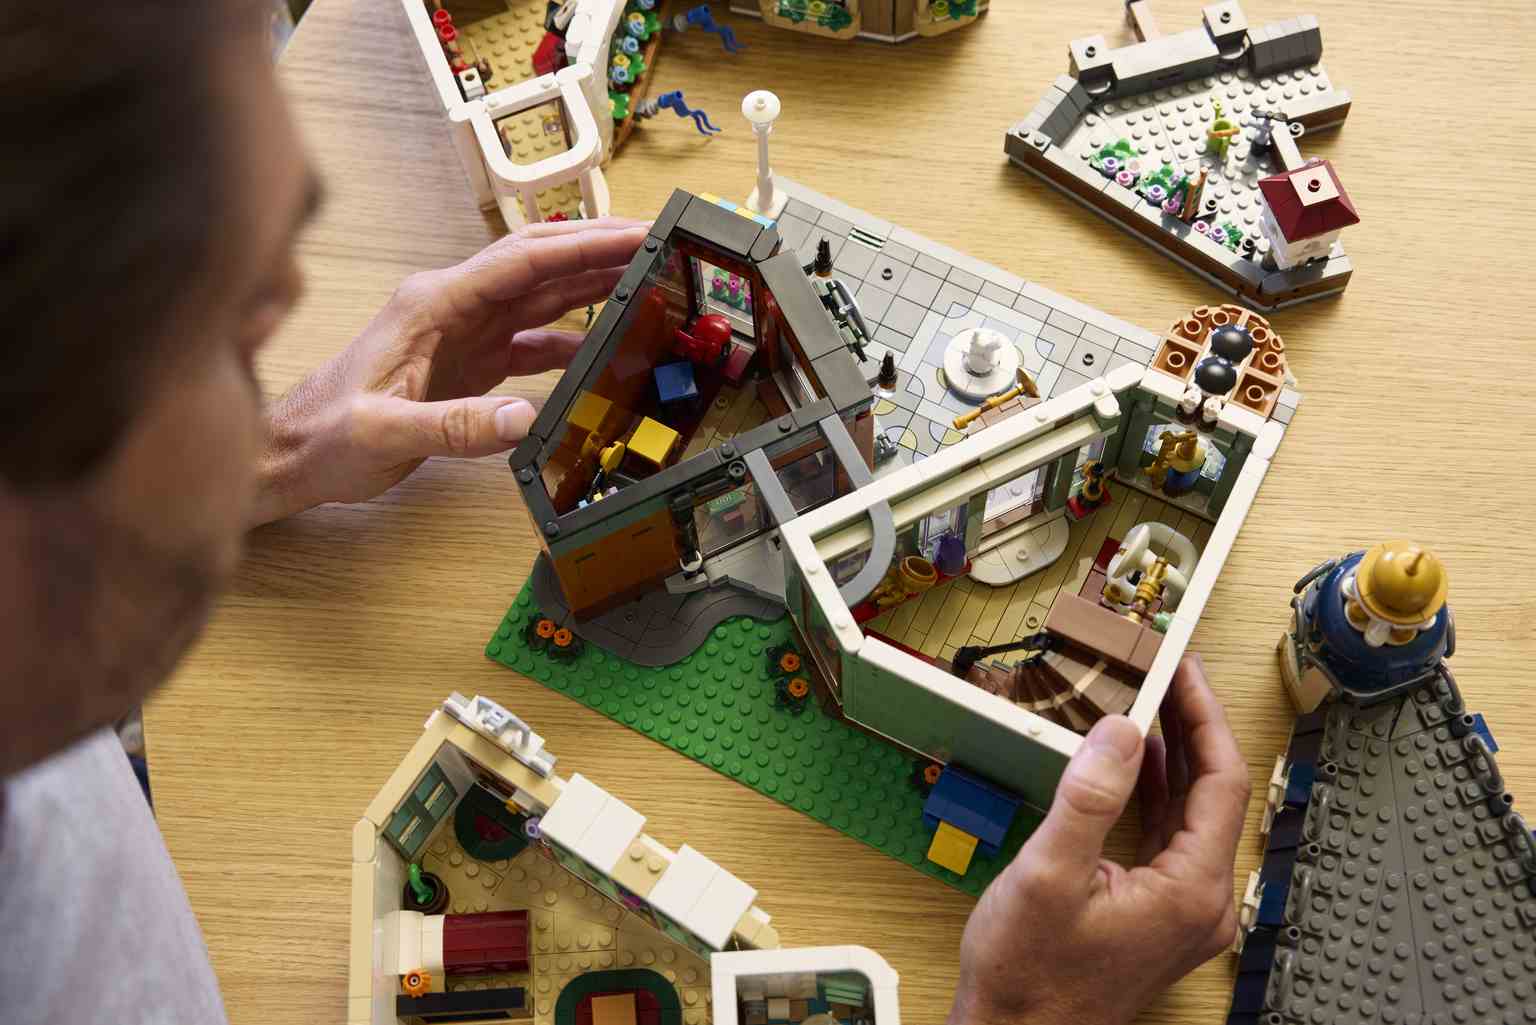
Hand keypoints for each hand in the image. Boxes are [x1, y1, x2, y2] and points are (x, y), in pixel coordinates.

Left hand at [252, 218, 648, 523]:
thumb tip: (526, 422)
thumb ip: (455, 426)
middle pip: (538, 266)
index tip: (630, 236)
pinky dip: (569, 340)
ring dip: (589, 287)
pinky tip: (600, 347)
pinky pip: (529, 342)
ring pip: (538, 298)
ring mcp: (461, 333)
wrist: (287, 455)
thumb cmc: (321, 436)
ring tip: (643, 280)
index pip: (520, 261)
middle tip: (654, 243)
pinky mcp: (466, 363)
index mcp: (433, 303)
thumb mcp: (384, 432)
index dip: (580, 246)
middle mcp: (451, 307)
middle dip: (597, 250)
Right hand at [948, 654, 1249, 1024]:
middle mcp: (1201, 901)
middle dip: (1191, 726)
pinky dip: (1155, 790)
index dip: (1205, 715)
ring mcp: (1182, 910)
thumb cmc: (1029, 976)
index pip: (1221, 781)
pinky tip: (1133, 763)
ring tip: (1150, 701)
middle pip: (1213, 793)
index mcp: (1190, 890)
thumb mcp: (1048, 875)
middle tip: (1168, 672)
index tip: (1184, 669)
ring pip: (1192, 813)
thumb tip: (1120, 732)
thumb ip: (1088, 798)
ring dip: (1173, 755)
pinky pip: (1171, 835)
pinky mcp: (1159, 914)